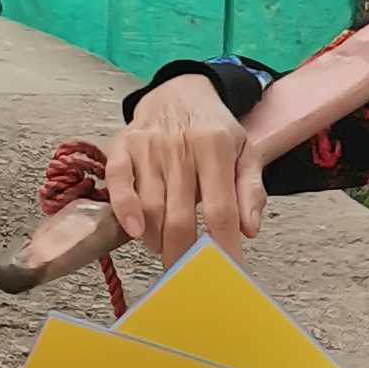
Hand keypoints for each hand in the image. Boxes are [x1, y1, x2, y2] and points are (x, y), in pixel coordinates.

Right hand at [103, 75, 264, 265]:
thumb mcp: (246, 152)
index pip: (220, 209)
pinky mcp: (122, 145)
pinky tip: (134, 231)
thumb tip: (250, 230)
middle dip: (184, 255)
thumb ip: (250, 191)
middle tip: (187, 277)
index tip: (225, 272)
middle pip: (181, 216)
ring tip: (166, 248)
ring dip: (157, 239)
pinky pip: (118, 182)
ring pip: (150, 207)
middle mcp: (180, 145)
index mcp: (215, 146)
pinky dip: (124, 209)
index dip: (223, 246)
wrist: (180, 90)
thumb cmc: (214, 129)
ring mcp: (148, 146)